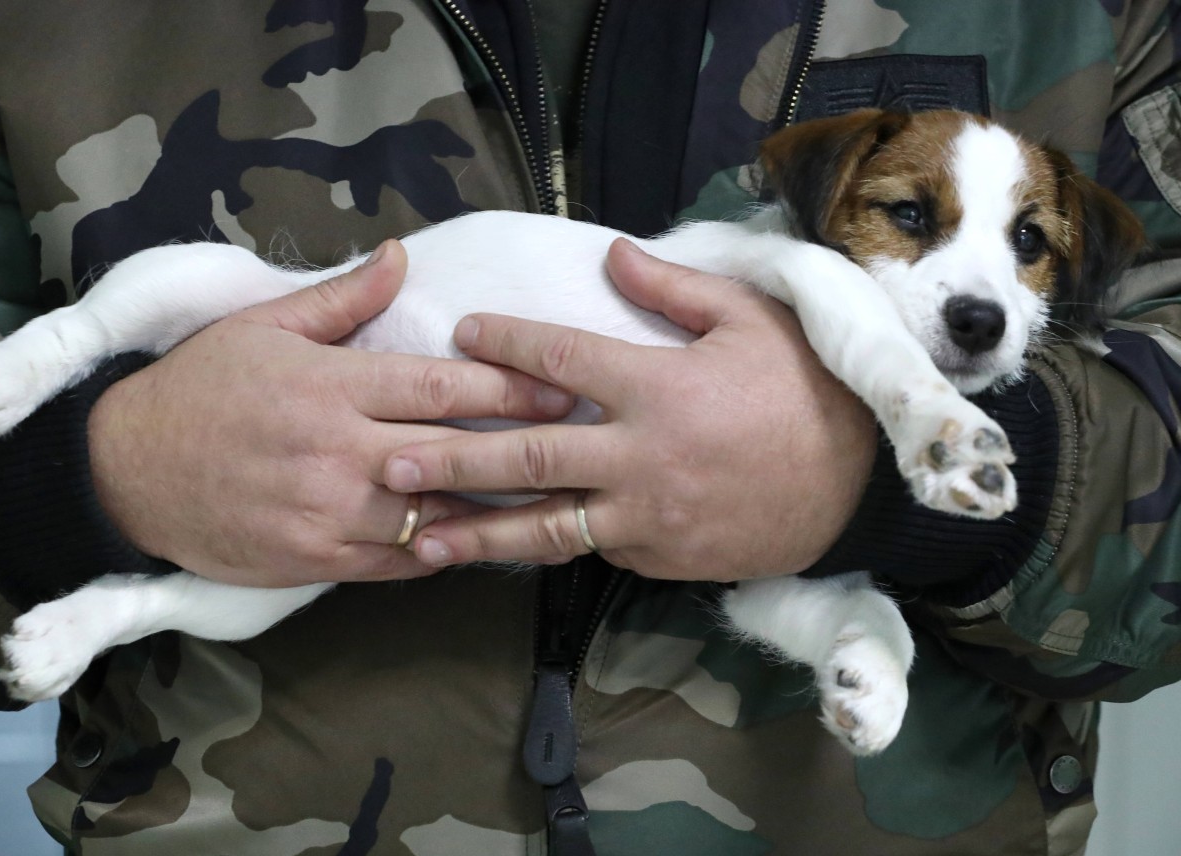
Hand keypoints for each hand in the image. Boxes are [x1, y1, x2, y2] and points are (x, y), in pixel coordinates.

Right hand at [87, 240, 573, 586]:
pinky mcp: (315, 561)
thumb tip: (400, 257)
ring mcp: (327, 512)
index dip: (509, 390)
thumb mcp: (261, 328)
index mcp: (330, 386)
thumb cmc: (199, 390)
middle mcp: (337, 452)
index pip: (439, 388)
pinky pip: (397, 562)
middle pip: (451, 452)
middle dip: (524, 448)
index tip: (565, 387)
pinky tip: (482, 544)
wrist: (127, 473)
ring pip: (434, 516)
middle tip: (587, 443)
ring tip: (557, 503)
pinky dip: (442, 552)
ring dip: (495, 512)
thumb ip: (339, 299)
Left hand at [383, 239, 877, 580]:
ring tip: (418, 540)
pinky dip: (550, 549)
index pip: (561, 358)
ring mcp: (648, 517)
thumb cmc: (803, 391)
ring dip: (477, 534)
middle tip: (389, 460)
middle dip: (454, 459)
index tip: (462, 331)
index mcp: (658, 387)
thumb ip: (674, 289)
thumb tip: (611, 253)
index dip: (505, 341)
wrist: (859, 487)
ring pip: (547, 529)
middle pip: (530, 457)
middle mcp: (640, 457)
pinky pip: (595, 551)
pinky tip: (502, 553)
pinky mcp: (660, 558)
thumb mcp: (751, 320)